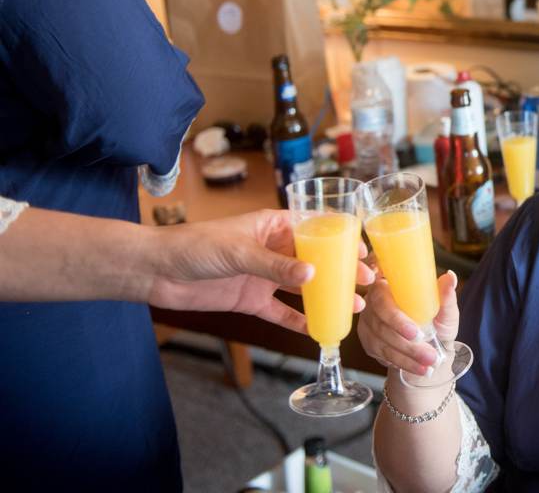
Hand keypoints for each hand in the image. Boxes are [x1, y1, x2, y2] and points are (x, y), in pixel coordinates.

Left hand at [147, 209, 374, 333]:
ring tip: (354, 305)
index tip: (364, 249)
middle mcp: (272, 249)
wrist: (156, 271)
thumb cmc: (194, 246)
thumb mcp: (238, 252)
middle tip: (367, 282)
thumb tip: (313, 273)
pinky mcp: (251, 300)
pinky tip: (319, 330)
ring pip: (303, 286)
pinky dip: (299, 321)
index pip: (315, 227)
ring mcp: (263, 276)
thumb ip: (275, 265)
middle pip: (316, 258)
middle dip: (342, 269)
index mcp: (272, 225)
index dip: (341, 238)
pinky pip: (281, 312)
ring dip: (327, 295)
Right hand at [358, 270, 459, 376]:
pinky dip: (403, 362)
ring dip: (407, 353)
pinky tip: (418, 367)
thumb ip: (446, 296)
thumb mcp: (445, 312)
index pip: (382, 292)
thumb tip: (451, 277)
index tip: (415, 332)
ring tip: (429, 361)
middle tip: (426, 348)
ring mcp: (368, 321)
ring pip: (382, 338)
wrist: (431, 350)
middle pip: (381, 318)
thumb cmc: (437, 324)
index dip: (395, 314)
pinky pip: (382, 353)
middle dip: (404, 337)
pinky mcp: (368, 341)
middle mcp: (374, 300)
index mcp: (391, 285)